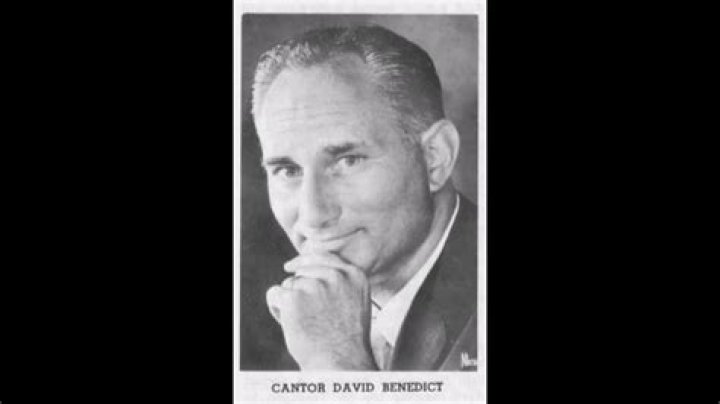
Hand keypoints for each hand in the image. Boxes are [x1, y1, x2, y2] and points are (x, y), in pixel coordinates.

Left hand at [266, 252, 376, 369]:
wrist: (340, 363)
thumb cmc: (346, 342)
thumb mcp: (355, 303)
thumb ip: (340, 285)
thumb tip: (309, 272)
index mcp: (353, 275)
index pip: (323, 257)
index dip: (304, 261)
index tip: (290, 266)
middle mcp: (336, 276)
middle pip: (303, 271)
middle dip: (298, 289)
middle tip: (308, 316)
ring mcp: (314, 285)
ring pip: (289, 284)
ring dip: (290, 302)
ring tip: (306, 325)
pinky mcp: (294, 296)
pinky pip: (275, 294)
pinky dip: (276, 308)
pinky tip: (290, 324)